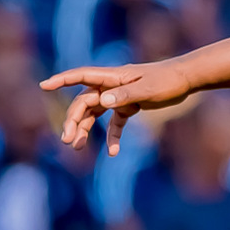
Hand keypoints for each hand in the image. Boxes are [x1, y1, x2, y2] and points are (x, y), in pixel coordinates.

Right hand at [42, 61, 196, 153]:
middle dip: (73, 120)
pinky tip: (113, 152)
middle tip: (68, 141)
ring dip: (85, 129)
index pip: (81, 76)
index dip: (61, 81)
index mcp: (112, 77)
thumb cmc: (167, 80)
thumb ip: (124, 95)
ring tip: (77, 147)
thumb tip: (101, 102)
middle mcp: (112, 86)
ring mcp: (119, 96)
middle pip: (84, 102)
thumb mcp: (147, 89)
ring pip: (95, 113)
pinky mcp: (130, 106)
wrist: (186, 79)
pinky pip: (114, 123)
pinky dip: (112, 136)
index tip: (44, 86)